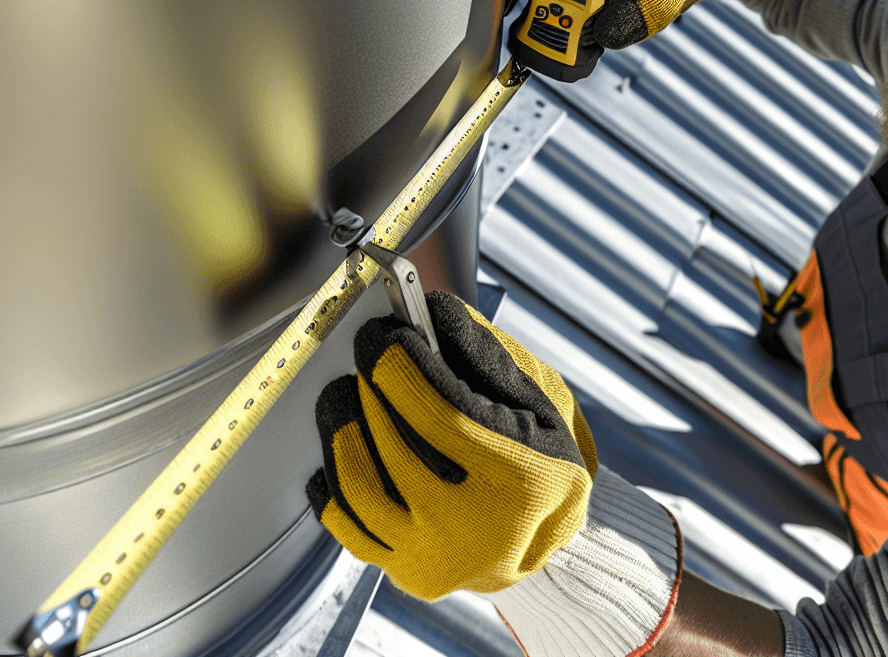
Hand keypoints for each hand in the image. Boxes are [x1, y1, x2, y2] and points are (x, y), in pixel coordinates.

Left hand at [306, 292, 598, 599]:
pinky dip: (332, 482)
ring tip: (342, 393)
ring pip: (362, 490)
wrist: (555, 544)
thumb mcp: (543, 401)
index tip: (380, 332)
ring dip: (341, 430)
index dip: (402, 367)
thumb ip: (487, 356)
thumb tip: (431, 313)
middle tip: (361, 353)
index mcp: (524, 480)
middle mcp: (480, 532)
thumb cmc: (548, 458)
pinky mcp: (409, 575)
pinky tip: (339, 445)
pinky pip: (350, 527)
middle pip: (396, 448)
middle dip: (370, 390)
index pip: (443, 413)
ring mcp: (440, 562)